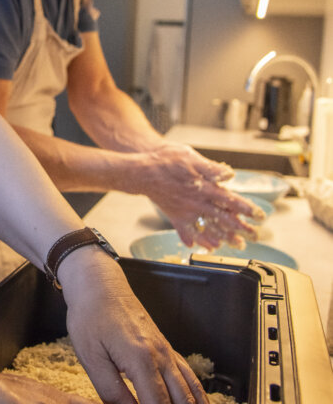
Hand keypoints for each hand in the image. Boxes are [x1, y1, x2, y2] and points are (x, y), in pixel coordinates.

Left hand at [57, 248, 220, 403]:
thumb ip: (112, 392)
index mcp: (140, 360)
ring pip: (194, 394)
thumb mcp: (90, 357)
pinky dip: (203, 403)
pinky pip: (191, 380)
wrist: (99, 284)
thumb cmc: (89, 317)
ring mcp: (167, 352)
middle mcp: (161, 356)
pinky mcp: (167, 349)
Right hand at [132, 143, 263, 249]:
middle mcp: (196, 202)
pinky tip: (208, 246)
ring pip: (208, 228)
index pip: (230, 200)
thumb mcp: (190, 157)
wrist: (142, 171)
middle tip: (255, 235)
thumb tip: (229, 175)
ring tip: (237, 245)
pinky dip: (199, 240)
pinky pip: (188, 232)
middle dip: (241, 228)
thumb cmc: (166, 160)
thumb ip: (211, 168)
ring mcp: (186, 212)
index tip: (260, 216)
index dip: (247, 209)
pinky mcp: (175, 216)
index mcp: (204, 187)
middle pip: (223, 218)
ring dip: (225, 237)